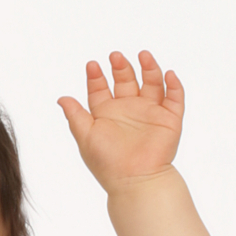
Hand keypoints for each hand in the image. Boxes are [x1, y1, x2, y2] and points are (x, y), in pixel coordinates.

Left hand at [58, 51, 183, 191]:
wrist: (134, 180)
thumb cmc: (107, 162)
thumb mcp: (85, 136)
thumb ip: (74, 115)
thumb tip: (61, 98)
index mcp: (107, 113)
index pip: (100, 88)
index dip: (96, 76)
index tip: (92, 65)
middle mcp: (129, 110)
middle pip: (126, 81)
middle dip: (121, 68)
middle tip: (115, 56)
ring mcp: (150, 113)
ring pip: (152, 84)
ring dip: (149, 69)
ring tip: (143, 55)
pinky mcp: (169, 120)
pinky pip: (174, 99)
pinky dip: (174, 85)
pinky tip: (168, 74)